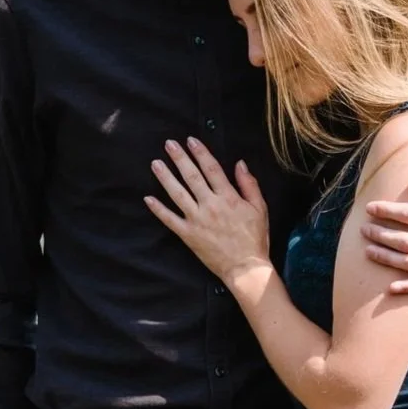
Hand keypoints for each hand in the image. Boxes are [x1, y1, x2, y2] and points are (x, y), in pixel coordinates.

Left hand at [144, 137, 270, 283]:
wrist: (246, 268)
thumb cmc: (255, 238)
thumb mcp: (260, 208)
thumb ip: (249, 184)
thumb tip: (240, 163)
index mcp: (228, 197)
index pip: (212, 168)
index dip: (200, 152)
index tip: (191, 140)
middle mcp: (210, 205)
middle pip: (192, 176)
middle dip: (179, 158)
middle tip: (168, 144)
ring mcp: (197, 220)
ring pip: (178, 194)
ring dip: (165, 178)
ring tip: (155, 164)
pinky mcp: (188, 235)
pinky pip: (170, 220)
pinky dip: (158, 209)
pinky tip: (148, 198)